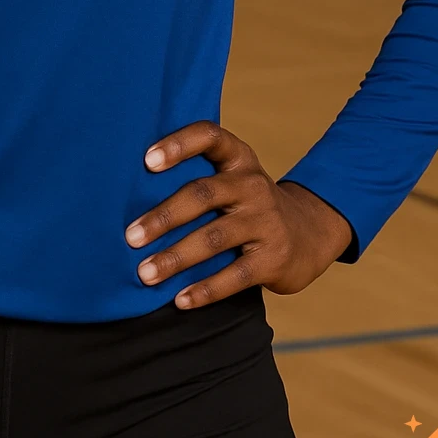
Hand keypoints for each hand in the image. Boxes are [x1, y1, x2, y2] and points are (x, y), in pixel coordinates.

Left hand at [124, 121, 352, 308]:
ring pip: (214, 238)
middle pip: (202, 194)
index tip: (146, 161)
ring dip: (175, 258)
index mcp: (238, 158)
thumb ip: (195, 177)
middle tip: (130, 237)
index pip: (209, 137)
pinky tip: (180, 300)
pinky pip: (235, 276)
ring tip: (145, 273)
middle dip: (162, 217)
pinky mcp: (274, 258)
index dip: (179, 144)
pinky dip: (205, 290)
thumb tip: (126, 193)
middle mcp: (252, 184)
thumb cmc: (247, 203)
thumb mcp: (232, 178)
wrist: (310, 232)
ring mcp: (266, 221)